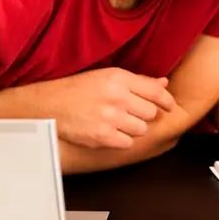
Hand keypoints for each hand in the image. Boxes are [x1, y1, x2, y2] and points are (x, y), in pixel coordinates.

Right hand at [56, 67, 176, 149]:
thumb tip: (164, 83)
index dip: (167, 101)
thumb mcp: (108, 76)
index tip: (169, 106)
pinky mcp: (101, 136)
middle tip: (132, 113)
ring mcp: (109, 118)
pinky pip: (128, 143)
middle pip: (151, 113)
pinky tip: (112, 133)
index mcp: (119, 78)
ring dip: (134, 128)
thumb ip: (138, 81)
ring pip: (141, 129)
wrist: (49, 105)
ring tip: (120, 122)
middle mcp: (117, 97)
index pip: (156, 92)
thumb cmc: (80, 89)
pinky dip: (122, 140)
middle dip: (145, 115)